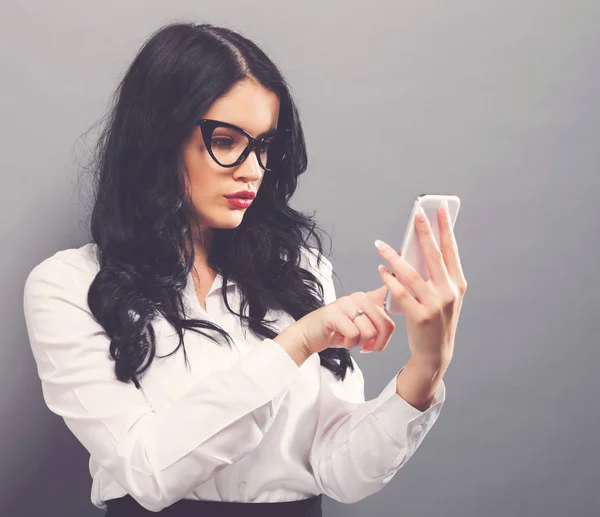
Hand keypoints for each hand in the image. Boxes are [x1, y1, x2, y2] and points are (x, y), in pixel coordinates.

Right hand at [274, 285, 395, 361]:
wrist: (308, 336)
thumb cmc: (336, 332)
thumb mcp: (360, 324)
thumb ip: (377, 319)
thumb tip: (396, 316)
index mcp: (367, 299)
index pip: (389, 291)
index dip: (401, 286)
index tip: (406, 268)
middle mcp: (358, 298)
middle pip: (385, 323)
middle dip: (379, 343)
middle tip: (367, 348)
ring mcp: (346, 304)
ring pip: (369, 332)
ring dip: (359, 344)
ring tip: (349, 340)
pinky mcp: (334, 313)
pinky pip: (354, 335)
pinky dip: (349, 344)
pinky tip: (341, 340)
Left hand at [374, 200, 466, 368]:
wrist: (436, 352)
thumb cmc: (438, 319)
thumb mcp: (444, 296)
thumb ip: (436, 275)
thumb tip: (419, 248)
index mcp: (458, 284)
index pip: (452, 250)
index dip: (446, 228)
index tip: (440, 209)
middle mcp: (449, 292)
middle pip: (434, 256)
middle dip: (424, 233)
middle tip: (416, 214)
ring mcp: (435, 304)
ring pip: (411, 273)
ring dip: (393, 257)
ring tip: (380, 245)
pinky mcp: (419, 316)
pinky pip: (400, 293)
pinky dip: (389, 280)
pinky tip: (381, 270)